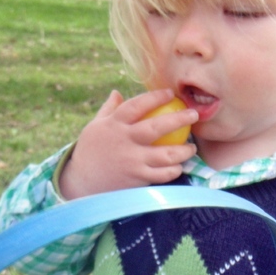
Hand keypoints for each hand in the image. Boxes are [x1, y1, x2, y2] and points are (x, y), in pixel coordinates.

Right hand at [59, 89, 197, 198]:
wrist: (81, 182)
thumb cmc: (90, 151)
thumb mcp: (94, 127)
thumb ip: (108, 109)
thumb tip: (117, 92)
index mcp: (114, 125)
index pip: (137, 106)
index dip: (155, 97)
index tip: (170, 93)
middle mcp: (124, 141)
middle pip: (156, 127)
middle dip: (179, 119)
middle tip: (194, 114)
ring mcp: (132, 161)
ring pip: (165, 154)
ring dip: (183, 151)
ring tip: (192, 147)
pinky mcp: (137, 178)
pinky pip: (161, 174)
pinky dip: (173, 170)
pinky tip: (179, 167)